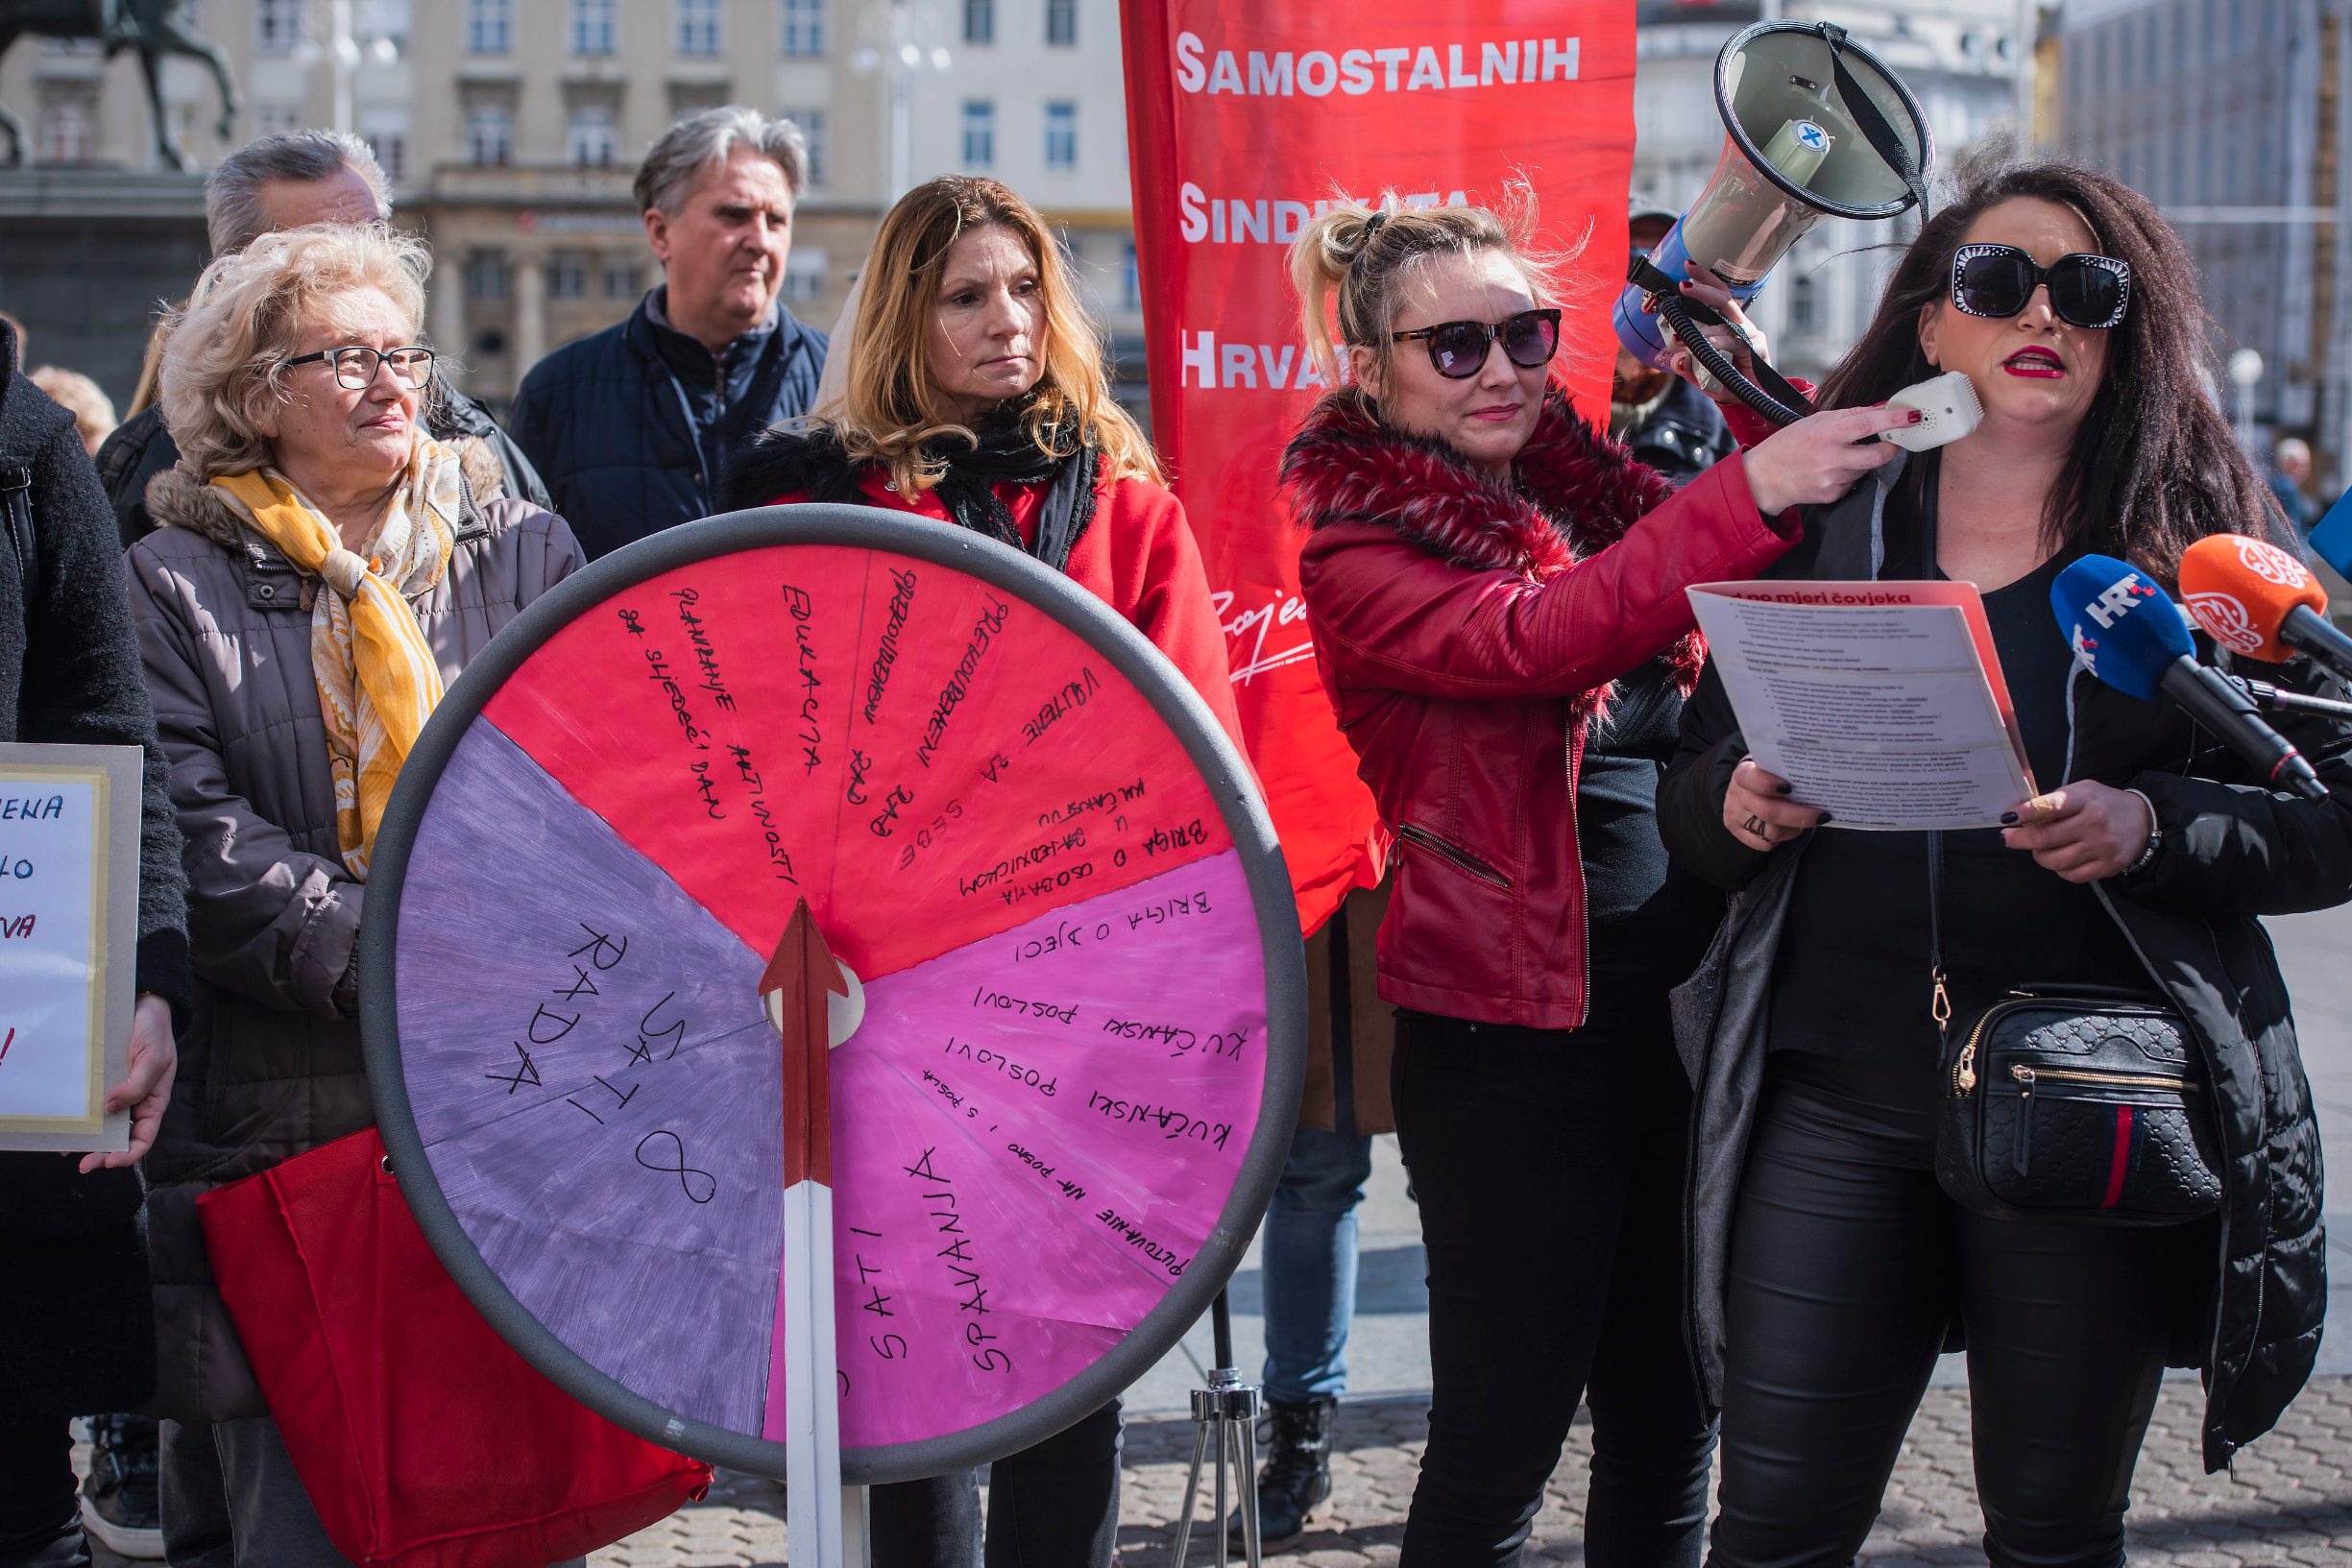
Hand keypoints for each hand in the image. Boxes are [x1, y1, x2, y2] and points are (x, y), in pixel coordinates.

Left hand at [80, 994, 175, 1172]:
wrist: (144, 1006)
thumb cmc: (155, 1032)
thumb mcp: (153, 1058)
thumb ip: (136, 1085)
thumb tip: (112, 1107)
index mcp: (154, 1101)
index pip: (144, 1137)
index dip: (128, 1154)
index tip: (109, 1161)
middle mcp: (136, 1102)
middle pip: (121, 1137)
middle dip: (103, 1153)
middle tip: (83, 1163)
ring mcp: (118, 1093)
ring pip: (104, 1125)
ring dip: (88, 1139)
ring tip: (68, 1148)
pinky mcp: (103, 1083)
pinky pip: (92, 1104)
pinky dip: (81, 1118)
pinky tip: (68, 1126)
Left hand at [1663, 267, 1771, 397]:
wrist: (1757, 403)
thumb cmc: (1733, 386)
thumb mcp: (1704, 378)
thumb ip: (1689, 369)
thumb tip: (1675, 360)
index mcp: (1730, 325)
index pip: (1718, 296)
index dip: (1705, 281)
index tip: (1687, 267)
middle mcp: (1741, 326)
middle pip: (1724, 297)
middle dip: (1703, 286)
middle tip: (1682, 283)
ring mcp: (1750, 335)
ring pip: (1726, 317)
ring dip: (1702, 322)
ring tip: (1680, 331)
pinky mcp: (1756, 348)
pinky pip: (1733, 341)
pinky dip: (1715, 342)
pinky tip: (1702, 344)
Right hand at [1723, 756, 1824, 851]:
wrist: (1745, 789)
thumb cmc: (1767, 776)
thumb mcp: (1772, 769)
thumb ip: (1787, 774)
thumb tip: (1818, 785)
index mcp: (1744, 773)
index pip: (1752, 779)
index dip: (1769, 784)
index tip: (1790, 788)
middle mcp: (1737, 795)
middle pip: (1768, 811)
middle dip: (1799, 816)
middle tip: (1821, 816)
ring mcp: (1735, 815)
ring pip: (1770, 831)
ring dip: (1793, 829)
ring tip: (1803, 822)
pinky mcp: (1737, 832)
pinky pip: (1765, 844)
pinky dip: (1782, 839)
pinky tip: (1787, 829)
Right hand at [1739, 404, 1917, 515]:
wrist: (1764, 478)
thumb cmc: (1788, 445)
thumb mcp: (1815, 421)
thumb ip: (1850, 415)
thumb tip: (1880, 409)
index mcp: (1826, 433)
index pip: (1867, 424)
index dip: (1892, 420)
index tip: (1911, 416)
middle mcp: (1831, 457)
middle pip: (1878, 454)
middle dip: (1891, 447)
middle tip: (1893, 441)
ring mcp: (1832, 479)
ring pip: (1865, 468)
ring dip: (1862, 460)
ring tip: (1840, 456)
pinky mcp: (1832, 495)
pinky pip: (1853, 482)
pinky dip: (1848, 475)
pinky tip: (1830, 471)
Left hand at [2000, 783, 2153, 883]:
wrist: (2143, 820)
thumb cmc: (2102, 804)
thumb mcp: (2081, 791)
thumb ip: (2052, 801)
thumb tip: (2018, 815)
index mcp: (2085, 799)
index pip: (2052, 806)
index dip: (2027, 813)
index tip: (2008, 818)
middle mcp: (2095, 823)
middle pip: (2045, 838)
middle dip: (2019, 839)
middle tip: (2009, 837)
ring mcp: (2103, 847)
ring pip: (2054, 861)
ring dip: (2039, 855)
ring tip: (2041, 847)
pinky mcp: (2108, 866)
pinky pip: (2070, 875)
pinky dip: (2058, 868)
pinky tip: (2061, 858)